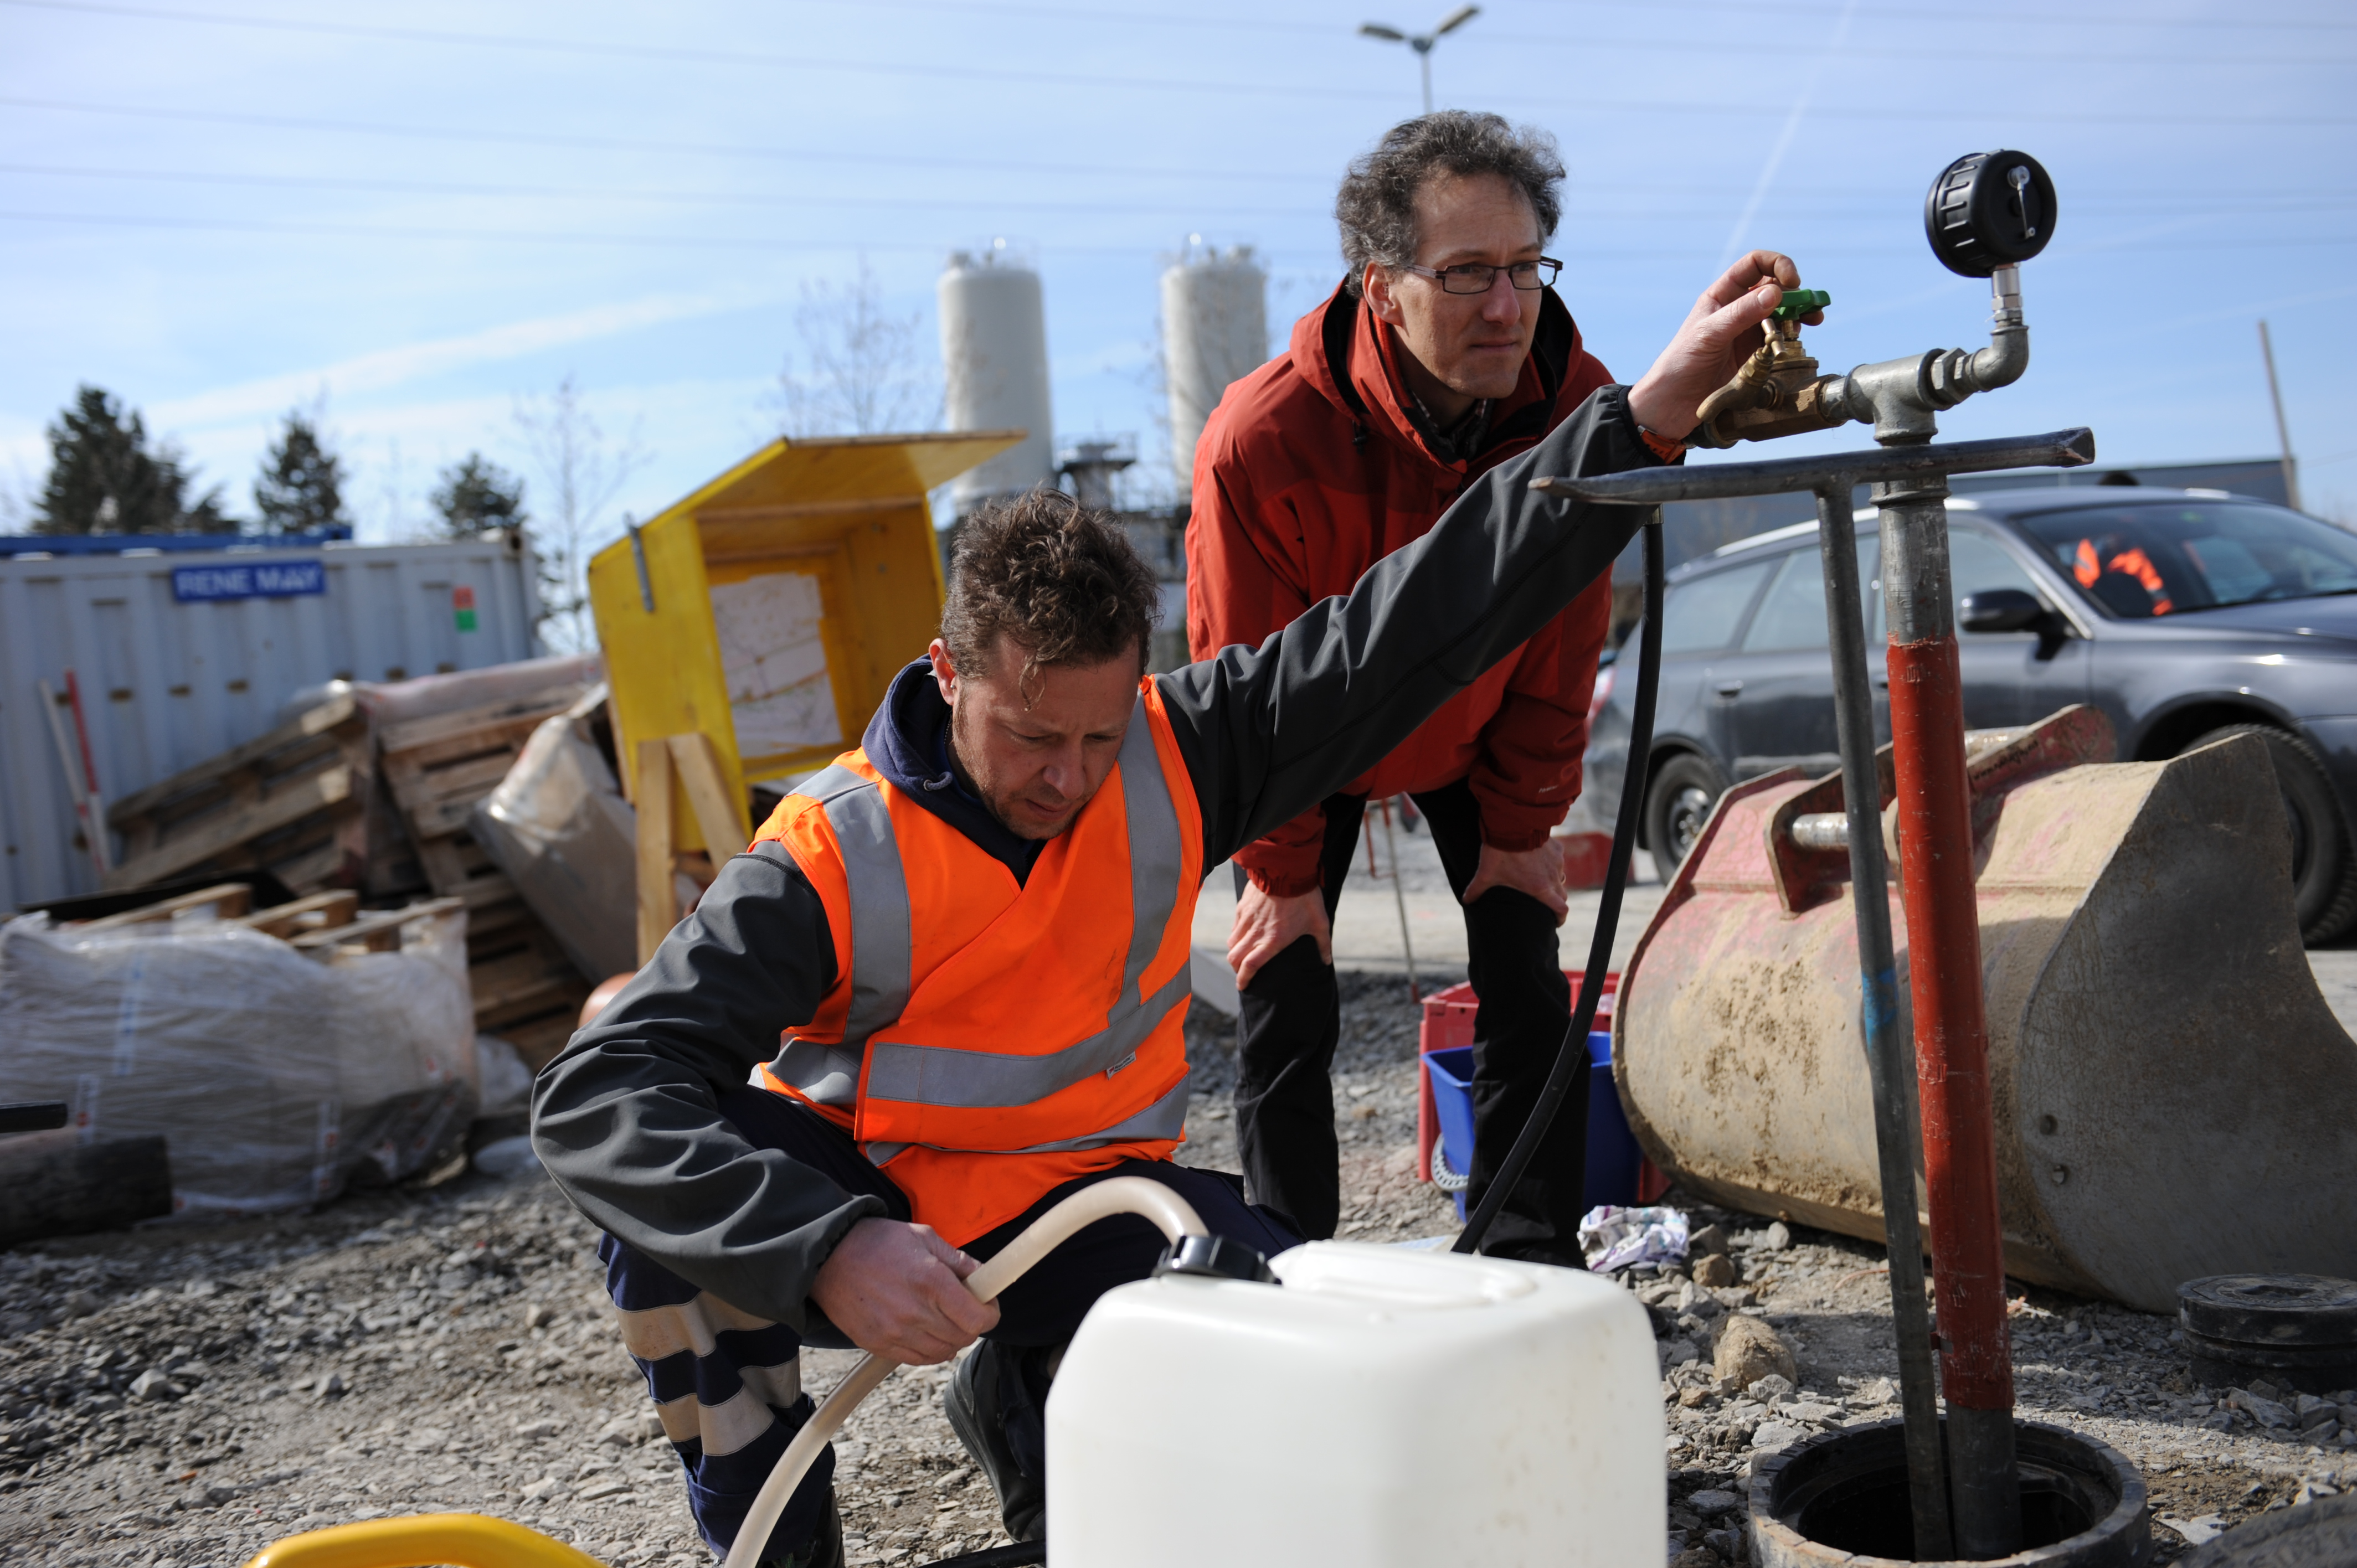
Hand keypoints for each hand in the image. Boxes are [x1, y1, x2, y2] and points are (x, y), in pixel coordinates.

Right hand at [811, 1217, 999, 1364]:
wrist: (828, 1258)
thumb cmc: (877, 1242)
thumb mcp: (923, 1237)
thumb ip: (958, 1260)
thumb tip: (984, 1278)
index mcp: (931, 1282)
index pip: (978, 1318)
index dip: (990, 1313)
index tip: (988, 1305)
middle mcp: (915, 1313)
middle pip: (963, 1337)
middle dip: (971, 1323)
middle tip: (964, 1306)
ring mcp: (895, 1333)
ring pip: (943, 1352)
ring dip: (951, 1337)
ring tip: (942, 1316)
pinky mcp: (878, 1346)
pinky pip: (918, 1359)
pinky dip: (929, 1349)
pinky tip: (925, 1330)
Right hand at [1227, 879, 1330, 989]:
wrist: (1288, 868)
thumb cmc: (1305, 897)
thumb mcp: (1319, 922)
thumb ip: (1323, 944)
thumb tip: (1326, 961)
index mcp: (1273, 940)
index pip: (1250, 966)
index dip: (1243, 979)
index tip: (1242, 987)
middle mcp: (1255, 932)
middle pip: (1234, 958)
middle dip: (1236, 970)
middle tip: (1242, 974)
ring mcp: (1246, 919)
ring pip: (1231, 943)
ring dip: (1235, 954)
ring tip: (1242, 957)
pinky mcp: (1242, 907)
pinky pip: (1234, 927)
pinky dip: (1236, 936)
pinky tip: (1244, 936)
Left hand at [1462, 841, 1570, 926]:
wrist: (1513, 825)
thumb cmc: (1500, 852)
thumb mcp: (1486, 873)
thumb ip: (1476, 889)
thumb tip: (1466, 901)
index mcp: (1540, 888)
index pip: (1561, 909)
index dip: (1560, 918)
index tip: (1555, 922)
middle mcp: (1552, 876)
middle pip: (1562, 896)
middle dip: (1557, 903)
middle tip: (1547, 906)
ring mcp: (1556, 862)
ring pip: (1561, 878)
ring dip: (1554, 883)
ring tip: (1543, 883)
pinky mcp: (1557, 848)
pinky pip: (1558, 861)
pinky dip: (1552, 864)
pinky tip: (1542, 862)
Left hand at [1625, 250, 1819, 439]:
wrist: (1673, 403)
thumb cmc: (1681, 363)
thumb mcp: (1709, 333)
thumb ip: (1741, 313)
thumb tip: (1775, 293)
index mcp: (1722, 295)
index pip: (1755, 265)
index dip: (1777, 265)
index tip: (1792, 282)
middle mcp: (1737, 310)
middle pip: (1775, 289)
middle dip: (1796, 293)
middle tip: (1812, 306)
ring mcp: (1747, 332)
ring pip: (1782, 314)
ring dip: (1799, 314)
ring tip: (1811, 322)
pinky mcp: (1754, 355)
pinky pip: (1779, 339)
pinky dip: (1791, 336)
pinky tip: (1795, 340)